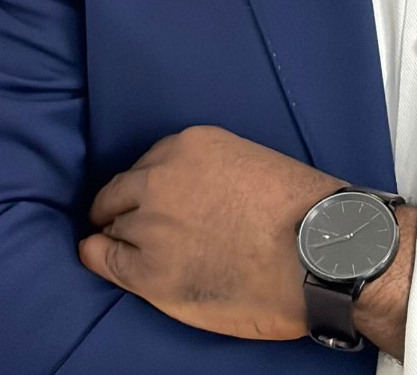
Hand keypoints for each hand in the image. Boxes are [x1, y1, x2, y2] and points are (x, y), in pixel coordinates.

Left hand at [77, 124, 348, 340]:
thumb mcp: (252, 162)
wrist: (317, 251)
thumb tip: (199, 195)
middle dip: (126, 207)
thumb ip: (213, 172)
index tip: (160, 199)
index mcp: (191, 144)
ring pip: (113, 225)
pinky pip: (102, 259)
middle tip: (138, 225)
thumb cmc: (299, 209)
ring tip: (135, 250)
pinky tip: (100, 257)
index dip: (154, 185)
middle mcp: (161, 177)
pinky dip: (99, 257)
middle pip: (121, 190)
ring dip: (123, 236)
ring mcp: (150, 225)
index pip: (150, 162)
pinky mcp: (148, 273)